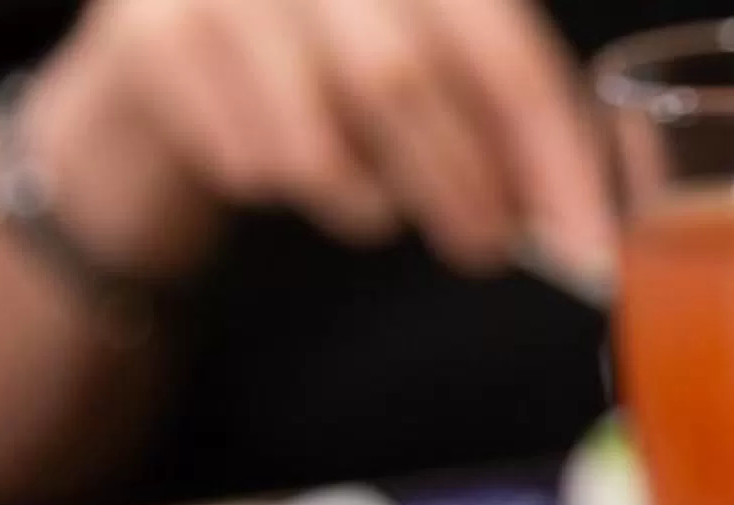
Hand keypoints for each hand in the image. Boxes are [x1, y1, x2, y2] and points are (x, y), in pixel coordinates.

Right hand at [29, 0, 612, 279]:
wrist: (161, 59)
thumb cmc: (317, 62)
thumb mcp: (420, 59)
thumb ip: (498, 111)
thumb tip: (580, 220)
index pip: (498, 46)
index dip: (550, 154)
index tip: (586, 246)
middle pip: (407, 83)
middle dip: (463, 188)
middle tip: (486, 247)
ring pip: (321, 134)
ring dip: (368, 198)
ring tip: (373, 200)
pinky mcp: (147, 29)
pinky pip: (249, 158)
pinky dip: (284, 183)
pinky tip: (277, 159)